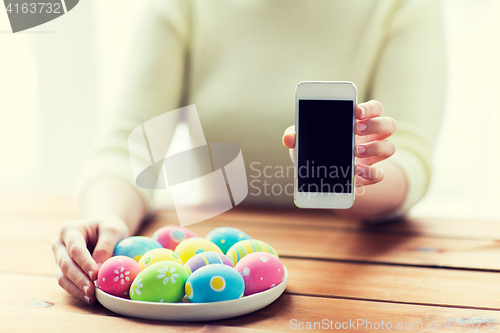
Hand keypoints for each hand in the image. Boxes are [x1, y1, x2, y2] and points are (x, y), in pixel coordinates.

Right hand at [51, 216, 128, 303]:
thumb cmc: (108, 228)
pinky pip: (67, 283)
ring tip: (91, 297)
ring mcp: (59, 258)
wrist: (104, 230)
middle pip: (66, 264)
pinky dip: (77, 291)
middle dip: (79, 279)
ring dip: (76, 288)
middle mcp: (60, 244)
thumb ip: (105, 247)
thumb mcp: (112, 230)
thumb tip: (99, 270)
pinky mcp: (63, 270)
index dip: (84, 263)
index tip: (95, 274)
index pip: (75, 249)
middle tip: (92, 290)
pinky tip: (89, 298)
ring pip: (62, 276)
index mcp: (70, 230)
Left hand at [282, 100, 396, 186]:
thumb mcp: (303, 141)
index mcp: (358, 122)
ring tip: (354, 151)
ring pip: (390, 147)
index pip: (374, 108)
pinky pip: (379, 174)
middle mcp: (370, 137)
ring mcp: (372, 156)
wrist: (319, 174)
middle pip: (388, 125)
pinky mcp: (369, 174)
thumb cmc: (315, 148)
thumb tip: (289, 137)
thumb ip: (296, 135)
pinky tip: (356, 172)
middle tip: (355, 130)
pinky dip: (371, 173)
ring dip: (375, 148)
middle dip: (375, 125)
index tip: (356, 111)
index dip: (370, 108)